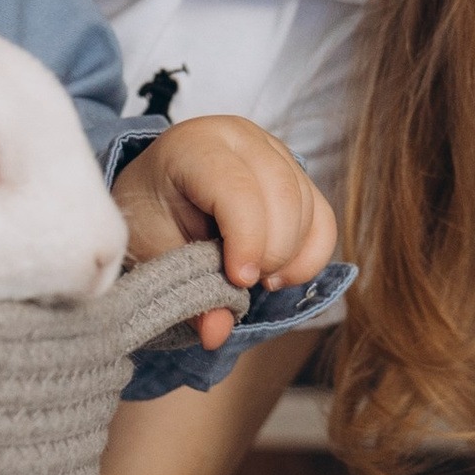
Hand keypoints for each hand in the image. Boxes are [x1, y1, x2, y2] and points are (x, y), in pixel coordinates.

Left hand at [117, 116, 337, 348]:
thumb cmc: (150, 212)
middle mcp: (243, 139)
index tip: (239, 280)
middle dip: (271, 253)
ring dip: (290, 258)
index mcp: (197, 146)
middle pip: (284, 196)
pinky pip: (323, 220)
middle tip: (243, 284)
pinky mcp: (298, 177)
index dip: (246, 239)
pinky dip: (309, 257)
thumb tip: (217, 334)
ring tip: (254, 279)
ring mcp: (276, 153)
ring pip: (309, 209)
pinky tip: (279, 274)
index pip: (237, 188)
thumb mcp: (152, 250)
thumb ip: (184, 288)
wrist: (156, 189)